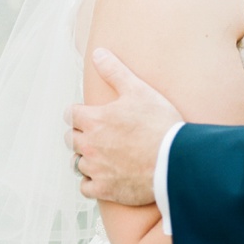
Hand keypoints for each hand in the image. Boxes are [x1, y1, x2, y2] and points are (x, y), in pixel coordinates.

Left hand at [66, 48, 181, 204]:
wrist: (173, 160)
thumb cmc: (158, 123)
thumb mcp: (138, 89)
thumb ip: (114, 71)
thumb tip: (97, 53)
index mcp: (94, 120)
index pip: (70, 114)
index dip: (78, 112)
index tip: (87, 113)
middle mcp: (89, 145)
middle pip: (71, 139)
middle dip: (80, 133)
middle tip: (97, 132)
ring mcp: (95, 169)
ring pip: (77, 163)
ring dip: (86, 157)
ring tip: (101, 153)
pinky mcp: (104, 189)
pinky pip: (86, 187)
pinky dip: (92, 181)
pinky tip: (104, 175)